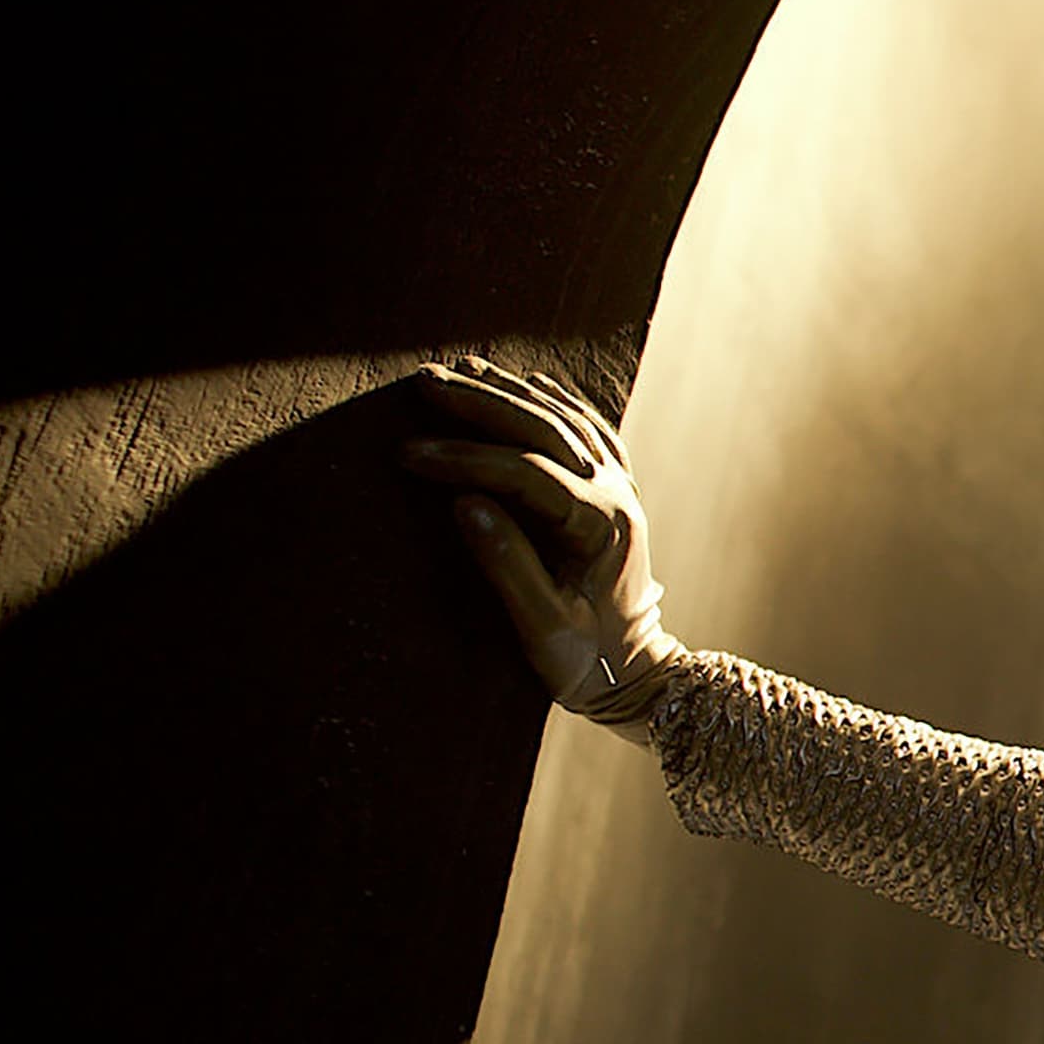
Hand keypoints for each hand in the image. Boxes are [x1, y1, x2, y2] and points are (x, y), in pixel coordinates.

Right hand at [399, 356, 682, 738]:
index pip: (524, 472)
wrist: (636, 676)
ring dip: (512, 392)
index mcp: (599, 527)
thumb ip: (507, 567)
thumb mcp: (541, 628)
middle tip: (423, 381)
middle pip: (545, 429)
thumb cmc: (585, 662)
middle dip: (481, 403)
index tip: (408, 452)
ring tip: (460, 368)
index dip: (463, 458)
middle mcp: (617, 496)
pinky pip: (592, 431)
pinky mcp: (619, 492)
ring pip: (566, 421)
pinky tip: (533, 382)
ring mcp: (621, 489)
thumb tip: (464, 504)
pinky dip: (561, 402)